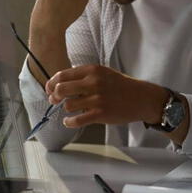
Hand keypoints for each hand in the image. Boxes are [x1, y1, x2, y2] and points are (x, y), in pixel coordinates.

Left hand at [45, 65, 168, 127]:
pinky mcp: (101, 114)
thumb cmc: (119, 86)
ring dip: (66, 109)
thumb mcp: (102, 73)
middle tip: (54, 101)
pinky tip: (69, 121)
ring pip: (68, 105)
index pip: (62, 75)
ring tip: (70, 110)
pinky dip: (69, 122)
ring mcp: (97, 99)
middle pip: (61, 89)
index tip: (49, 89)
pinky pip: (77, 120)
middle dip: (54, 96)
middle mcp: (93, 83)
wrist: (142, 98)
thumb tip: (60, 84)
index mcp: (92, 70)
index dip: (51, 83)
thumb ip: (83, 76)